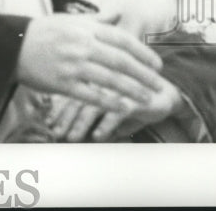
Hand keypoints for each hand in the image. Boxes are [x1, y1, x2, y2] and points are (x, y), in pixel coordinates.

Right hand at [16, 13, 163, 112]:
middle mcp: (81, 45)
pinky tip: (123, 107)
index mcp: (84, 28)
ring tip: (147, 98)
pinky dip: (109, 102)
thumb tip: (119, 12)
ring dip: (133, 90)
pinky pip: (91, 95)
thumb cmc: (43, 32)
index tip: (157, 64)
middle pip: (120, 61)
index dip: (142, 53)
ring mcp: (72, 65)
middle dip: (143, 74)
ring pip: (110, 80)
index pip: (121, 39)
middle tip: (159, 84)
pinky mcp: (62, 83)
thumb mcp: (69, 20)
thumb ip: (97, 20)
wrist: (11, 45)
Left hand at [48, 74, 182, 141]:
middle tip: (56, 133)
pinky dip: (106, 125)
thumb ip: (92, 113)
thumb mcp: (110, 104)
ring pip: (93, 106)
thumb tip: (72, 130)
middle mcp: (103, 80)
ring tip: (72, 138)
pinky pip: (116, 112)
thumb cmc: (132, 98)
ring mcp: (117, 89)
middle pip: (78, 99)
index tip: (49, 123)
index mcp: (95, 76)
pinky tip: (98, 137)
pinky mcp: (134, 99)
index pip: (72, 92)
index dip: (60, 108)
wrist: (166, 94)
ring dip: (80, 124)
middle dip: (65, 119)